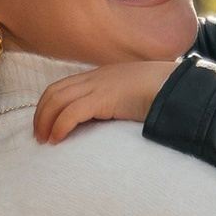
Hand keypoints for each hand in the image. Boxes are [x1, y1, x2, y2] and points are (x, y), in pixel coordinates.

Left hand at [34, 61, 178, 143]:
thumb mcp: (133, 95)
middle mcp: (95, 77)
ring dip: (46, 121)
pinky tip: (58, 139)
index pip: (63, 86)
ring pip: (58, 100)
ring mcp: (99, 85)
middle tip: (38, 135)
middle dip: (41, 113)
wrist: (177, 86)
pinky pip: (71, 112)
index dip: (49, 104)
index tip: (46, 124)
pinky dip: (60, 126)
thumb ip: (118, 102)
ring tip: (44, 140)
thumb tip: (111, 120)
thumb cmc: (161, 92)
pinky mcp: (103, 98)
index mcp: (101, 75)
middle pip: (54, 91)